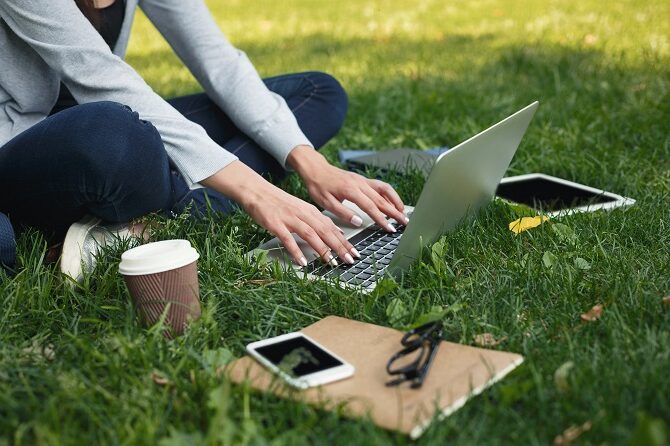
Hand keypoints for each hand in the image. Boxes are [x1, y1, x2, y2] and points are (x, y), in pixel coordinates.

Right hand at [201, 161, 356, 265]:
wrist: (257, 191)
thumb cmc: (279, 203)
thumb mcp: (302, 209)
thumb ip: (318, 221)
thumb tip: (336, 233)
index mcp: (311, 211)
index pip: (332, 227)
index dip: (344, 241)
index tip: (354, 252)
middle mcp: (303, 214)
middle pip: (325, 231)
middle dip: (339, 247)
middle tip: (349, 260)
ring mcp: (289, 219)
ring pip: (310, 235)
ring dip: (322, 250)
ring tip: (331, 263)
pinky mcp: (276, 224)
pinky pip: (288, 239)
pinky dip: (296, 251)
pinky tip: (302, 261)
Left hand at [287, 146, 408, 230]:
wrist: (316, 169)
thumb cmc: (319, 186)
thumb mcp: (326, 203)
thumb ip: (343, 213)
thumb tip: (358, 222)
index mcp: (350, 190)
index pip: (371, 207)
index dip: (382, 219)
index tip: (390, 228)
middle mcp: (360, 184)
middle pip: (382, 199)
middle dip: (395, 212)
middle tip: (404, 222)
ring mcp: (363, 180)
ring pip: (385, 189)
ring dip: (396, 201)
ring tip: (402, 212)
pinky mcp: (363, 180)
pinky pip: (380, 186)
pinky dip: (390, 194)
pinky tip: (393, 202)